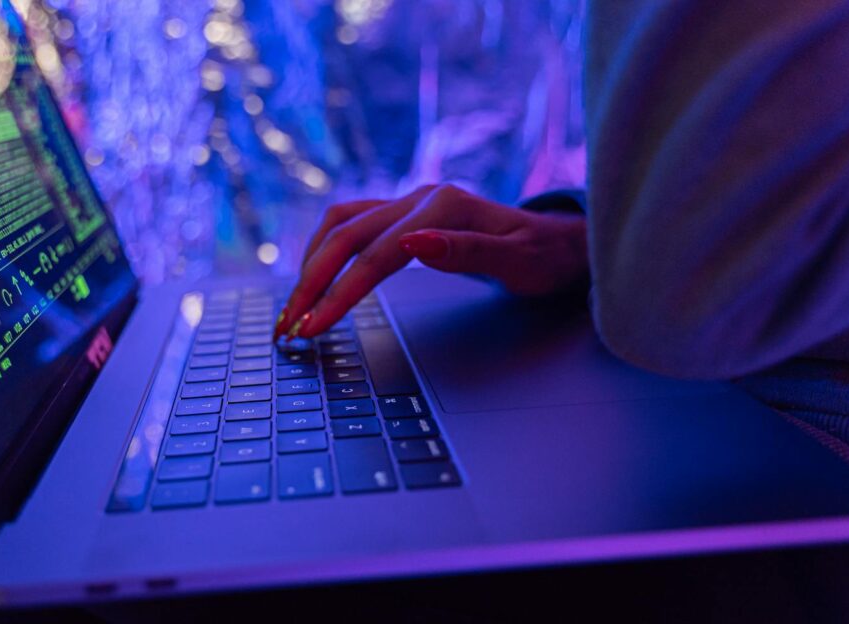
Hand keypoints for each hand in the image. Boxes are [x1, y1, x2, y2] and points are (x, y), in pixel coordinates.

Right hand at [275, 184, 588, 338]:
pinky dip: (324, 249)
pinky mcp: (403, 212)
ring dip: (310, 264)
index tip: (313, 327)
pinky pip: (350, 223)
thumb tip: (413, 244)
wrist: (561, 241)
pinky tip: (313, 275)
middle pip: (345, 236)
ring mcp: (409, 202)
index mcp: (444, 207)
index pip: (376, 255)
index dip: (340, 293)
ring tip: (292, 307)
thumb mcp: (519, 263)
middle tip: (287, 327)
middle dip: (311, 283)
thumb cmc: (545, 258)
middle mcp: (419, 198)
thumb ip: (466, 253)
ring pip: (340, 224)